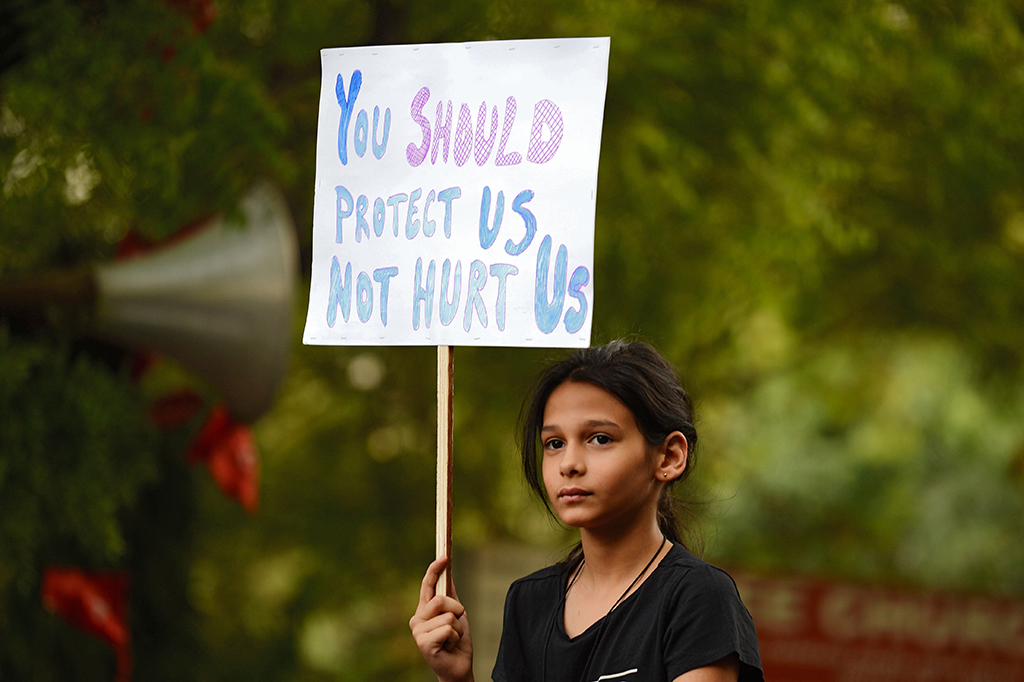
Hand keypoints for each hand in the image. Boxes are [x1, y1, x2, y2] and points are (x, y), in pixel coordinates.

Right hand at [409, 556, 474, 681]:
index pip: (427, 585)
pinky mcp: (423, 643)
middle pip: (441, 599)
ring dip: (458, 628)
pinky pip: (448, 629)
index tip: (444, 555)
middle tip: (457, 625)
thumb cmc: (456, 642)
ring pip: (448, 615)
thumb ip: (450, 596)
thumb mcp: (456, 615)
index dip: (435, 569)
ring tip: (452, 639)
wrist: (458, 669)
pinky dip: (455, 637)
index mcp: (423, 610)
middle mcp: (417, 619)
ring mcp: (418, 632)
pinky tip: (449, 646)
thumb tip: (448, 573)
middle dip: (457, 610)